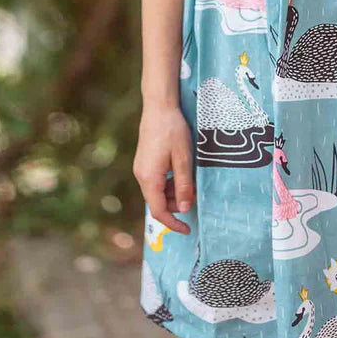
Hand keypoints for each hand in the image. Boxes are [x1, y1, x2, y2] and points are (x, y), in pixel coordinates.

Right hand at [133, 104, 194, 235]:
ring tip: (189, 180)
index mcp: (150, 178)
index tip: (187, 230)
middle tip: (194, 193)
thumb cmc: (172, 130)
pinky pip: (155, 181)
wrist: (158, 107)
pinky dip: (168, 183)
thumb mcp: (184, 158)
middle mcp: (141, 176)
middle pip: (158, 202)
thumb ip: (184, 184)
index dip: (173, 224)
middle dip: (177, 204)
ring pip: (157, 192)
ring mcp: (141, 169)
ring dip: (174, 193)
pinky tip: (180, 172)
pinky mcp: (144, 163)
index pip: (159, 211)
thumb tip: (186, 208)